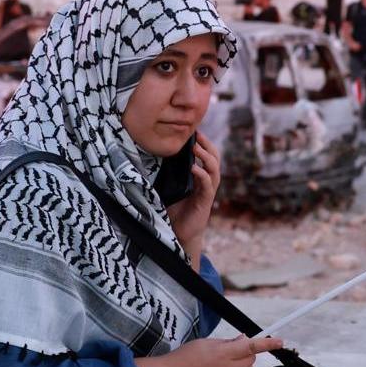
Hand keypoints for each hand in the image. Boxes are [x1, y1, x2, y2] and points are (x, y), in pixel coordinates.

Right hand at [141, 336, 285, 366]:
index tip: (280, 341)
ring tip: (227, 362)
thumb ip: (228, 342)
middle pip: (252, 359)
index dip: (268, 343)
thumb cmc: (184, 358)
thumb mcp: (206, 343)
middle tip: (232, 348)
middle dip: (247, 352)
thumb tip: (243, 340)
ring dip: (244, 365)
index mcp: (224, 354)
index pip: (252, 346)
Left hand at [165, 133, 220, 260]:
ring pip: (214, 170)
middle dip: (207, 145)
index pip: (207, 156)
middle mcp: (206, 183)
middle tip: (197, 134)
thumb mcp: (169, 189)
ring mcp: (207, 193)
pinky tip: (194, 168)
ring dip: (206, 157)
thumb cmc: (173, 212)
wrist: (178, 235)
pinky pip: (207, 185)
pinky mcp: (205, 203)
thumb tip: (151, 157)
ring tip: (196, 148)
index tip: (195, 131)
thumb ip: (167, 175)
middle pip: (215, 159)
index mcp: (199, 178)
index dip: (203, 143)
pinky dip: (202, 175)